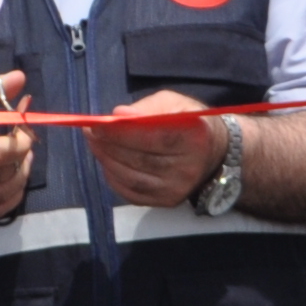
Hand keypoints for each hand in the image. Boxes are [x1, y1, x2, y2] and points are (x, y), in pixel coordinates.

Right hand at [0, 70, 34, 222]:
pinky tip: (8, 177)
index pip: (2, 151)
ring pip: (10, 190)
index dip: (22, 140)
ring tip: (15, 158)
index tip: (22, 128)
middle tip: (20, 142)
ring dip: (22, 172)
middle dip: (23, 155)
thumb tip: (19, 77)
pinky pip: (3, 207)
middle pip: (8, 171)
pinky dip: (14, 192)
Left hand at [89, 88, 229, 208]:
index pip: (154, 137)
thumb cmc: (189, 122)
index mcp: (195, 138)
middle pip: (140, 160)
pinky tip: (107, 162)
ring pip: (132, 178)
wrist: (215, 153)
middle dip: (109, 146)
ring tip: (95, 144)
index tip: (97, 124)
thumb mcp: (174, 103)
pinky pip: (132, 193)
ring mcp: (178, 189)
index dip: (121, 132)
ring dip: (107, 161)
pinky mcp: (167, 202)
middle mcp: (189, 168)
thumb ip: (146, 107)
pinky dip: (114, 177)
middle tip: (90, 133)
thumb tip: (118, 115)